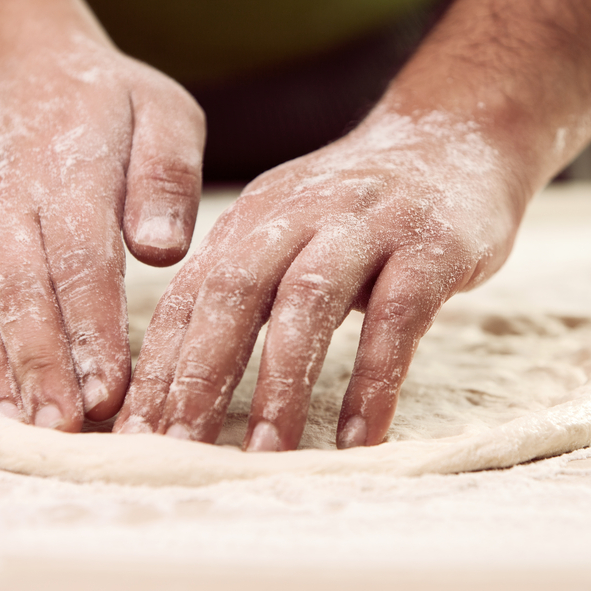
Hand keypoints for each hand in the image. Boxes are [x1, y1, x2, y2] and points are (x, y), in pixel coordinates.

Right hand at [0, 32, 203, 430]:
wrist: (14, 69)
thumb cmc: (108, 103)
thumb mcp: (160, 112)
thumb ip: (165, 175)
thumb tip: (160, 246)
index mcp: (70, 173)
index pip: (80, 262)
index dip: (92, 330)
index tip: (109, 389)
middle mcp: (11, 204)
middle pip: (24, 295)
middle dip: (44, 368)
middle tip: (66, 431)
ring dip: (0, 373)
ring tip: (22, 432)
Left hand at [114, 105, 527, 449]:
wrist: (455, 135)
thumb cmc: (358, 209)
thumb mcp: (287, 230)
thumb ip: (240, 286)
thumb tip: (179, 377)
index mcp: (252, 220)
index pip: (190, 296)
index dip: (158, 366)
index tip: (135, 433)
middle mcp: (298, 216)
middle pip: (233, 294)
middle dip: (200, 376)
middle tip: (179, 450)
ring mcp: (365, 227)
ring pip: (308, 302)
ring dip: (282, 382)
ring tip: (265, 454)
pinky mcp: (430, 246)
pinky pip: (398, 319)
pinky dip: (374, 380)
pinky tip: (358, 437)